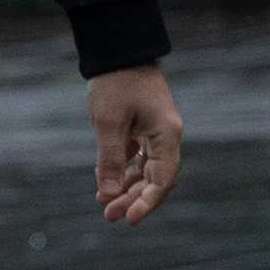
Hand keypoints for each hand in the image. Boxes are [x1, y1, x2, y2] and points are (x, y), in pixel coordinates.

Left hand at [89, 65, 182, 225]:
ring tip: (104, 204)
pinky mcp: (143, 126)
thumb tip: (108, 194)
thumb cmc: (115, 83)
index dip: (147, 203)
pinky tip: (104, 181)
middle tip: (109, 216)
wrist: (117, 49)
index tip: (129, 220)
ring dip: (126, 187)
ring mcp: (155, 131)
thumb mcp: (108, 123)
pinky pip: (136, 156)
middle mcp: (166, 135)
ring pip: (145, 169)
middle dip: (133, 199)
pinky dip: (122, 169)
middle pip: (154, 179)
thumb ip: (110, 160)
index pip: (162, 180)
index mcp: (166, 134)